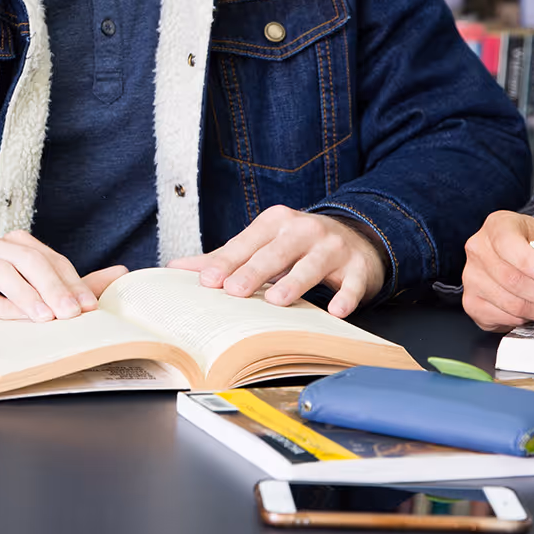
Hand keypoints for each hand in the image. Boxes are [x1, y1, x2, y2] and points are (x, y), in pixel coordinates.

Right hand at [0, 230, 128, 321]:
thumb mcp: (30, 288)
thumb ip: (71, 283)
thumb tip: (120, 273)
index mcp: (11, 243)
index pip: (48, 258)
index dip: (72, 281)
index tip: (90, 306)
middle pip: (28, 260)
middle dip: (55, 287)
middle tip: (73, 313)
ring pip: (3, 273)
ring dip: (29, 297)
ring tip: (48, 318)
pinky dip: (2, 310)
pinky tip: (18, 321)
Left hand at [166, 206, 385, 317]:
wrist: (356, 238)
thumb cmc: (297, 246)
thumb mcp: (262, 243)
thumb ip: (223, 256)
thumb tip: (175, 267)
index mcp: (275, 222)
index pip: (246, 243)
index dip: (227, 262)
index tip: (208, 281)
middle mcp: (304, 229)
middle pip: (276, 252)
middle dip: (255, 271)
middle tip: (235, 291)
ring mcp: (334, 247)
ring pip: (312, 264)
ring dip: (295, 282)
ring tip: (278, 300)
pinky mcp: (359, 268)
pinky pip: (353, 283)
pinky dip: (346, 296)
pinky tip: (337, 311)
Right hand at [460, 211, 533, 331]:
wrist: (523, 258)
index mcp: (497, 226)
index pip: (508, 244)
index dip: (530, 263)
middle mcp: (478, 249)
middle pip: (512, 280)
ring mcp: (471, 277)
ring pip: (510, 304)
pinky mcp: (472, 302)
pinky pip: (502, 318)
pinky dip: (527, 321)